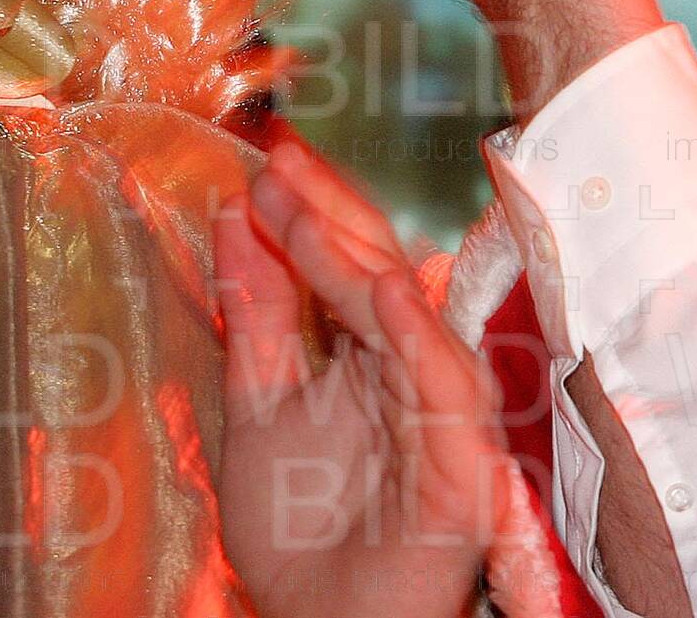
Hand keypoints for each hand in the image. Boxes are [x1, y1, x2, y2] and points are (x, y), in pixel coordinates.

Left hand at [216, 140, 501, 617]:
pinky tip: (387, 291)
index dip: (310, 212)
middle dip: (329, 215)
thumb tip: (235, 221)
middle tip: (282, 163)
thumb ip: (256, 319)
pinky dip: (418, 336)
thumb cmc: (300, 534)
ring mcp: (438, 412)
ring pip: (406, 319)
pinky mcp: (461, 461)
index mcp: (371, 356)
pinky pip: (444, 387)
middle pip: (379, 273)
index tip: (265, 161)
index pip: (347, 264)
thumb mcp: (258, 407)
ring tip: (306, 214)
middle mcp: (410, 372)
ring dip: (355, 264)